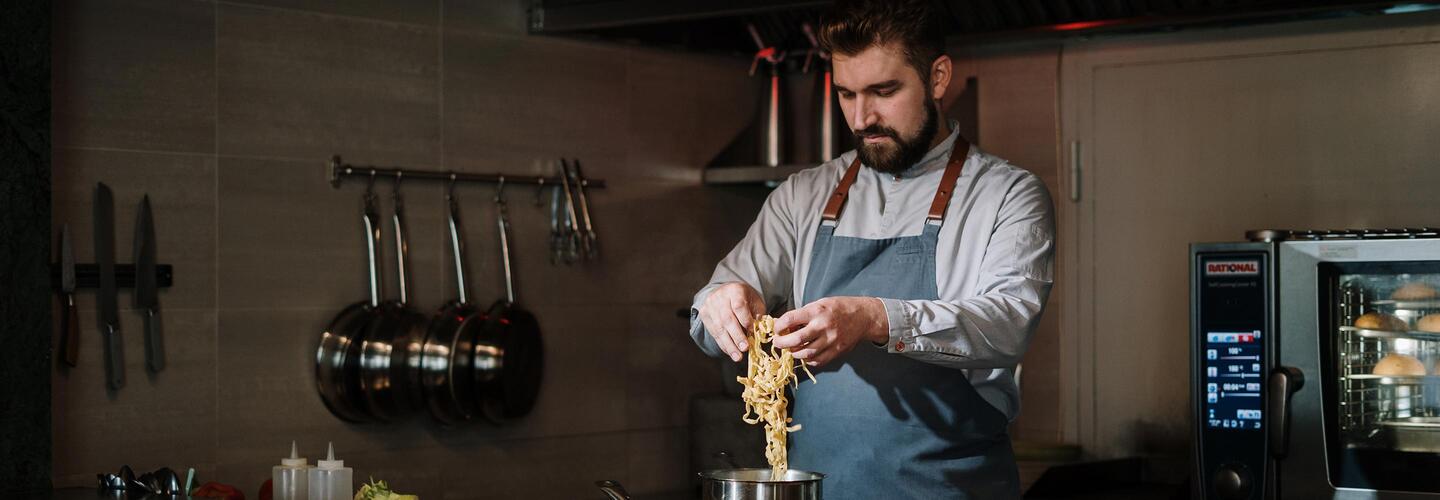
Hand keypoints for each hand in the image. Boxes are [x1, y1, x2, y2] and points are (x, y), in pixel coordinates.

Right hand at [698, 282, 765, 361]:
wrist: (725, 292)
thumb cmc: (744, 299)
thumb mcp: (754, 302)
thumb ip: (757, 315)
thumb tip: (759, 332)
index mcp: (734, 290)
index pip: (738, 306)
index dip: (745, 320)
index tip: (752, 331)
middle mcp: (719, 297)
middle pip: (727, 319)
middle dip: (737, 336)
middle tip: (744, 348)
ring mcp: (710, 306)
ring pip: (719, 328)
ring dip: (729, 345)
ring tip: (738, 357)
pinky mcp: (704, 315)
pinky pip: (714, 332)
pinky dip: (723, 344)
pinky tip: (730, 352)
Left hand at [772, 297, 887, 366]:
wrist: (863, 317)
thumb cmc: (838, 308)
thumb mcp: (819, 304)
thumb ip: (802, 315)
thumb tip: (783, 325)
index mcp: (817, 311)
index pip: (790, 319)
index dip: (778, 326)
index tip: (776, 328)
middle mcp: (823, 326)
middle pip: (796, 340)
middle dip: (781, 343)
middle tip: (777, 342)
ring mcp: (830, 341)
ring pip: (805, 354)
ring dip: (793, 353)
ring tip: (791, 348)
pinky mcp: (836, 352)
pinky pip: (817, 361)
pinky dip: (807, 360)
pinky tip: (805, 354)